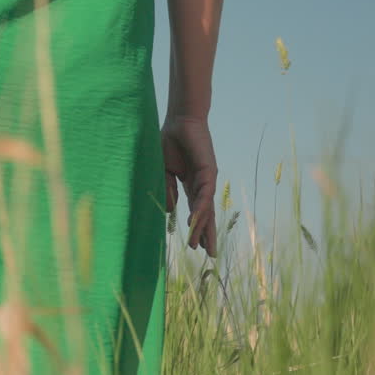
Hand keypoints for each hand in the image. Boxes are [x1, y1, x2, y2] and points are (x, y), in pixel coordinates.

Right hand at [162, 115, 218, 255]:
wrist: (180, 121)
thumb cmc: (171, 142)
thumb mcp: (164, 171)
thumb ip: (167, 190)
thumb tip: (170, 211)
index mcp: (190, 184)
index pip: (195, 210)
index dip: (195, 227)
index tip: (194, 245)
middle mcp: (202, 184)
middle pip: (205, 214)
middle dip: (206, 233)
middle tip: (210, 254)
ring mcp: (207, 179)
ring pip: (206, 208)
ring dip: (203, 227)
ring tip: (203, 246)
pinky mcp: (209, 171)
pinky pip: (204, 195)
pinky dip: (201, 209)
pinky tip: (197, 222)